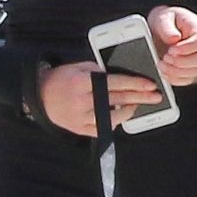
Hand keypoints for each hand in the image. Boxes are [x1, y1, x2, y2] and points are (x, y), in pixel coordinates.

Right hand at [38, 60, 161, 136]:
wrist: (39, 96)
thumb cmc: (62, 79)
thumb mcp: (80, 67)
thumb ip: (100, 71)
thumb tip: (124, 76)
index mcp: (83, 82)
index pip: (116, 82)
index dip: (136, 83)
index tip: (151, 84)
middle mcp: (82, 100)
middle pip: (119, 99)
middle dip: (141, 97)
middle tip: (156, 97)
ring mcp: (81, 117)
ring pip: (113, 117)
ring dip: (129, 111)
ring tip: (137, 105)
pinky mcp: (79, 128)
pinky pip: (103, 128)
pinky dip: (114, 122)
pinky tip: (120, 116)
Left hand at [148, 5, 196, 84]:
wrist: (158, 30)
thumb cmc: (164, 21)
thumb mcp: (163, 18)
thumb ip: (167, 27)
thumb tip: (174, 38)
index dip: (188, 47)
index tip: (171, 50)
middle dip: (182, 62)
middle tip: (165, 58)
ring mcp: (195, 60)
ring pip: (195, 72)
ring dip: (176, 72)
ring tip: (161, 64)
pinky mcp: (187, 70)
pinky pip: (186, 80)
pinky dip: (174, 79)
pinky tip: (163, 72)